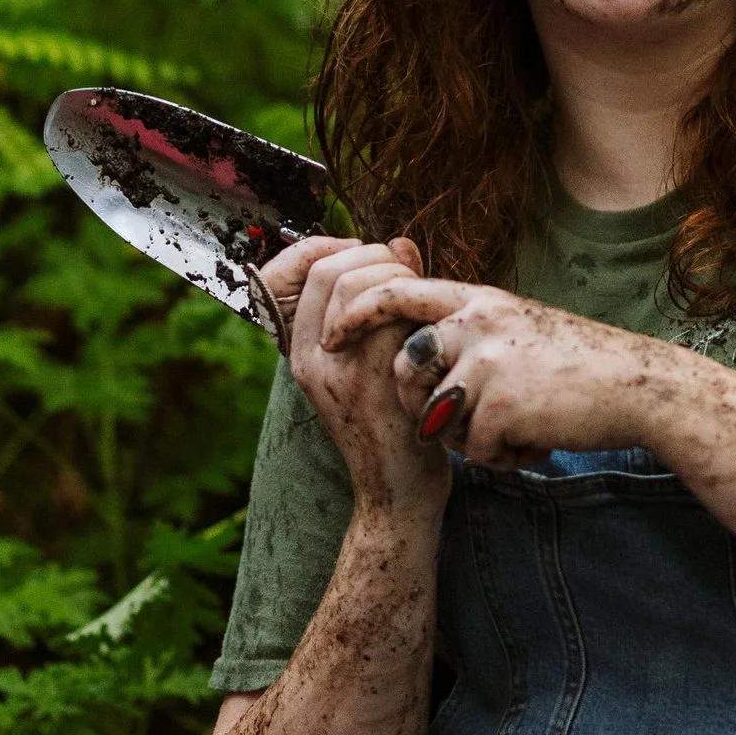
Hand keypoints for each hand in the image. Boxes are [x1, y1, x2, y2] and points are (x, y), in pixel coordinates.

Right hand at [257, 234, 452, 520]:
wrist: (395, 492)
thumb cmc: (390, 420)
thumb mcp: (365, 362)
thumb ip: (374, 303)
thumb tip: (400, 242)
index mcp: (302, 349)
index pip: (305, 266)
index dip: (339, 245)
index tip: (371, 253)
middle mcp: (312, 357)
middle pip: (332, 268)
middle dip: (377, 256)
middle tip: (406, 276)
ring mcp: (340, 370)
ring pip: (362, 286)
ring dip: (400, 277)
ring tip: (418, 298)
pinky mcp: (375, 382)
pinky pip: (394, 318)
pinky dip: (419, 308)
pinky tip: (433, 324)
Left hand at [312, 267, 679, 472]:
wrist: (638, 385)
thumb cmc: (581, 364)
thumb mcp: (520, 326)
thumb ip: (471, 328)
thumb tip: (419, 350)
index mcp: (480, 300)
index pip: (398, 293)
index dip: (357, 313)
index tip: (331, 336)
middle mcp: (477, 323)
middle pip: (405, 369)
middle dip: (424, 408)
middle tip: (472, 421)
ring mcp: (487, 362)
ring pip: (439, 420)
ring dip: (473, 439)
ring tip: (519, 428)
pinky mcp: (499, 404)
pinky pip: (474, 450)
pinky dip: (504, 457)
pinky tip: (537, 440)